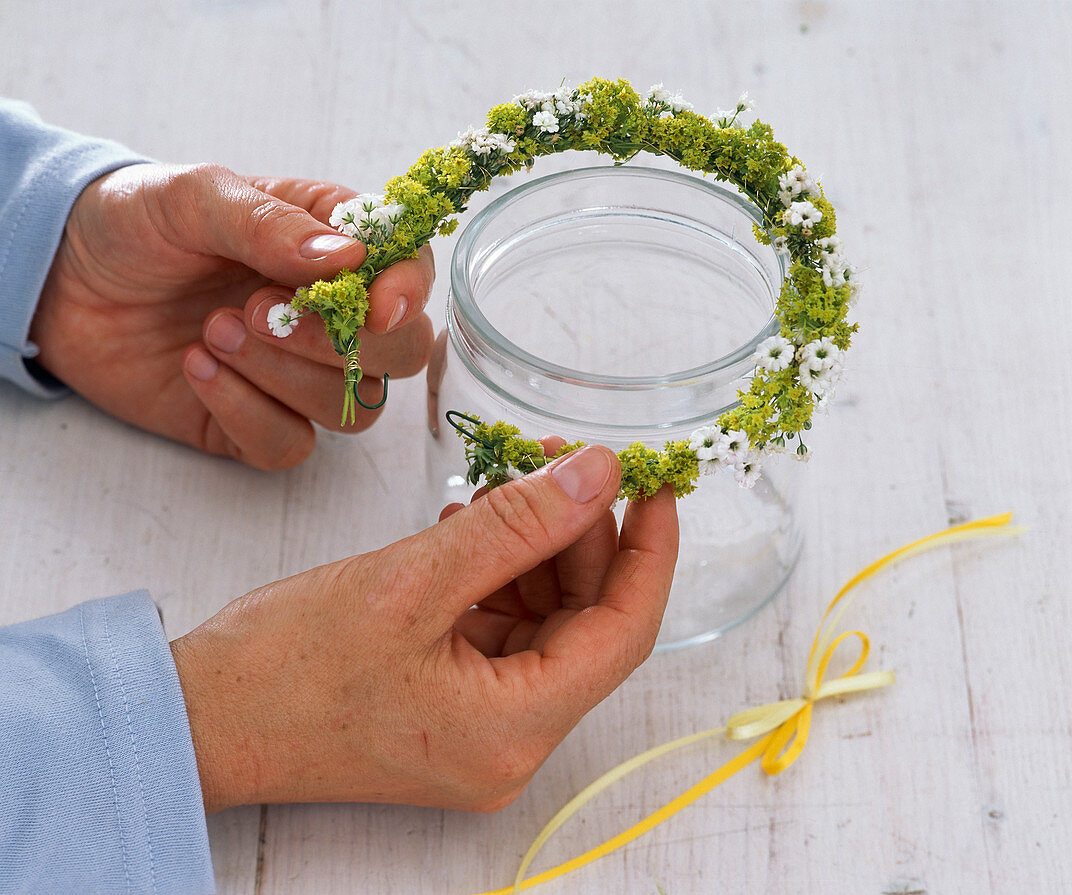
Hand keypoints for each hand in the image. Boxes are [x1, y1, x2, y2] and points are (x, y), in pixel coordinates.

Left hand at [30, 163, 434, 468]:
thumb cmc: (137, 223)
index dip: (408, 293)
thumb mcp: (197, 196)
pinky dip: (247, 413)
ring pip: (353, 408)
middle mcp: (332, 316)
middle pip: (401, 356)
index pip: (410, 274)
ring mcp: (299, 376)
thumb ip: (270, 225)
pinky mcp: (257, 423)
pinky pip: (290, 446)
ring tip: (211, 331)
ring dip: (284, 377)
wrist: (61, 279)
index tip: (377, 305)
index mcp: (334, 246)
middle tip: (257, 312)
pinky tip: (197, 369)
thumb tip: (348, 258)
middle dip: (339, 344)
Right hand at [169, 444, 678, 812]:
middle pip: (582, 623)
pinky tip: (473, 528)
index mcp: (514, 728)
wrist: (198, 719)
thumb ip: (518, 524)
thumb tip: (599, 475)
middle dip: (578, 535)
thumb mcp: (412, 578)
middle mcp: (509, 743)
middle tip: (558, 460)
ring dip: (534, 549)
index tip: (656, 486)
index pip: (624, 633)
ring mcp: (479, 731)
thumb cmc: (284, 666)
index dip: (649, 552)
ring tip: (504, 487)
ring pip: (542, 622)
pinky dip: (496, 576)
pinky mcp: (449, 710)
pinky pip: (499, 633)